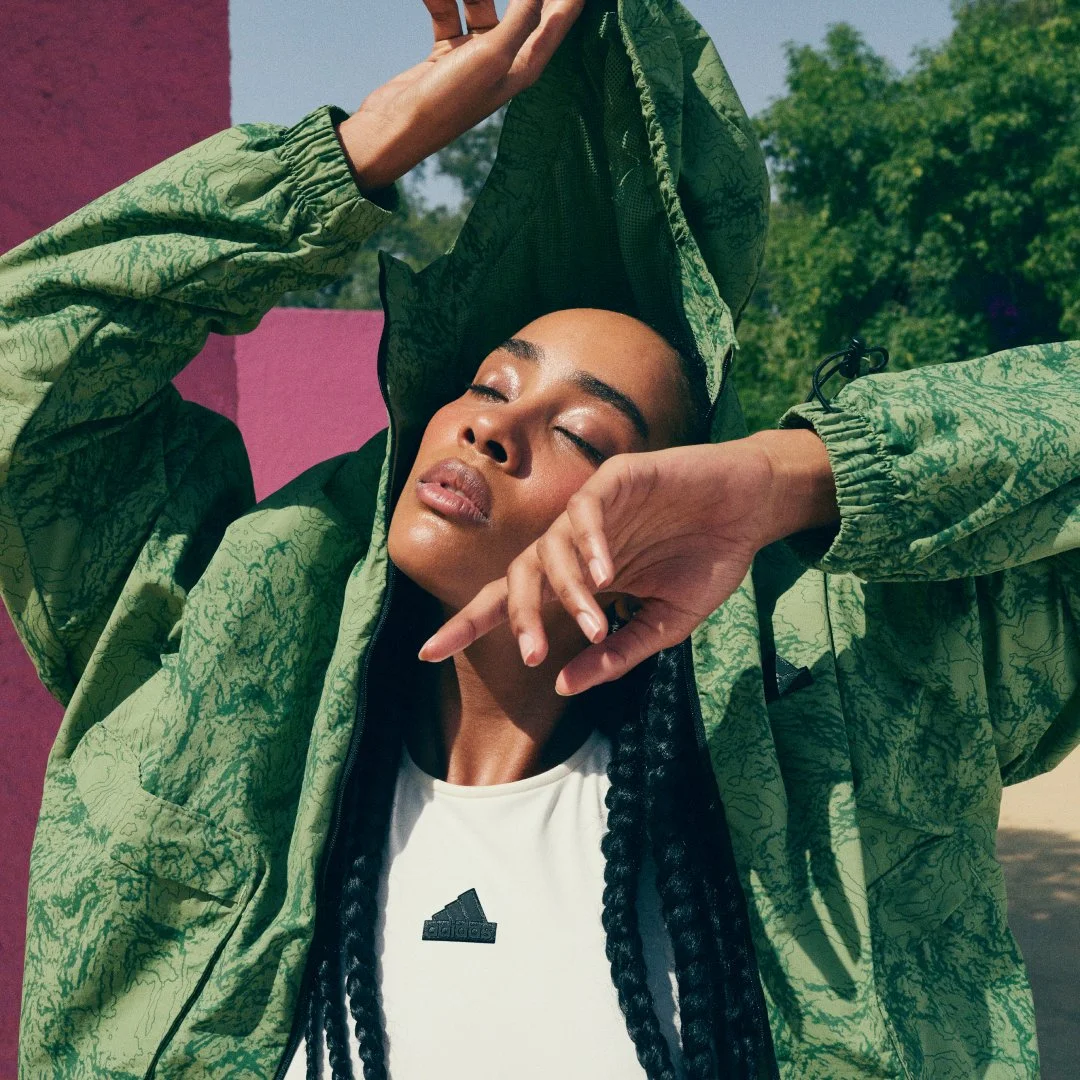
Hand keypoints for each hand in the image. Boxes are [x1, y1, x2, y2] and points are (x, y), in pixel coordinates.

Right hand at [337, 0, 584, 190]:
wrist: (397, 128)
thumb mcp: (490, 56)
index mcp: (524, 68)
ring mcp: (474, 56)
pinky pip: (448, 12)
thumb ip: (521, 17)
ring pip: (480, 4)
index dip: (569, 0)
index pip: (557, 23)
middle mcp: (504, 61)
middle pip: (524, 7)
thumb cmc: (448, 101)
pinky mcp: (446, 53)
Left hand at [417, 430, 838, 694]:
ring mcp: (593, 509)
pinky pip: (585, 510)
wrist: (752, 510)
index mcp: (579, 577)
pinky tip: (607, 572)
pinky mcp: (616, 478)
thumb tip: (562, 685)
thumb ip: (614, 653)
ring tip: (595, 620)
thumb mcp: (662, 624)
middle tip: (532, 654)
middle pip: (518, 575)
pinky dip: (589, 541)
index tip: (427, 652)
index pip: (512, 600)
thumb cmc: (707, 563)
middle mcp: (575, 543)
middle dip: (517, 615)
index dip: (469, 623)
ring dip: (568, 589)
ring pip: (551, 547)